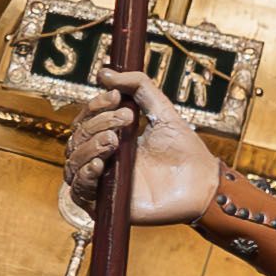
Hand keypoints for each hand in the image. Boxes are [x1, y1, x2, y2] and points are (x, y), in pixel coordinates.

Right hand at [65, 66, 219, 224]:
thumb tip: (104, 71)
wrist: (202, 184)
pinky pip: (78, 190)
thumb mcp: (162, 112)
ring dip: (90, 146)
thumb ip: (139, 87)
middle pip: (77, 137)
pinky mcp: (103, 205)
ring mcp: (102, 181)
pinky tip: (99, 164)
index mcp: (112, 137)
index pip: (86, 119)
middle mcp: (102, 159)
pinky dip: (84, 175)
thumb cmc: (185, 151)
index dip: (96, 105)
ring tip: (115, 141)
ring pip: (73, 160)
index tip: (117, 97)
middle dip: (98, 123)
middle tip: (127, 120)